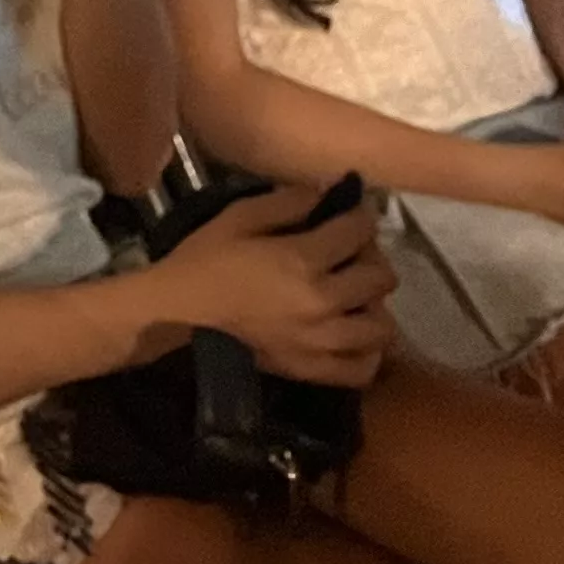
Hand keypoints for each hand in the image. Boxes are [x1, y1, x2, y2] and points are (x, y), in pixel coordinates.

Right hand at [153, 187, 396, 387]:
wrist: (182, 311)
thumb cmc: (208, 258)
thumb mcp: (241, 215)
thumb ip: (289, 202)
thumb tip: (328, 193)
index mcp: (303, 260)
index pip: (358, 232)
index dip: (361, 215)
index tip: (354, 211)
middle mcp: (323, 302)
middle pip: (379, 278)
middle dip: (370, 257)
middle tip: (350, 251)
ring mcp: (321, 343)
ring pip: (381, 325)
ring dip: (373, 304)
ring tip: (353, 294)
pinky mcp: (313, 370)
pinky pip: (362, 367)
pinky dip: (368, 352)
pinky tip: (353, 333)